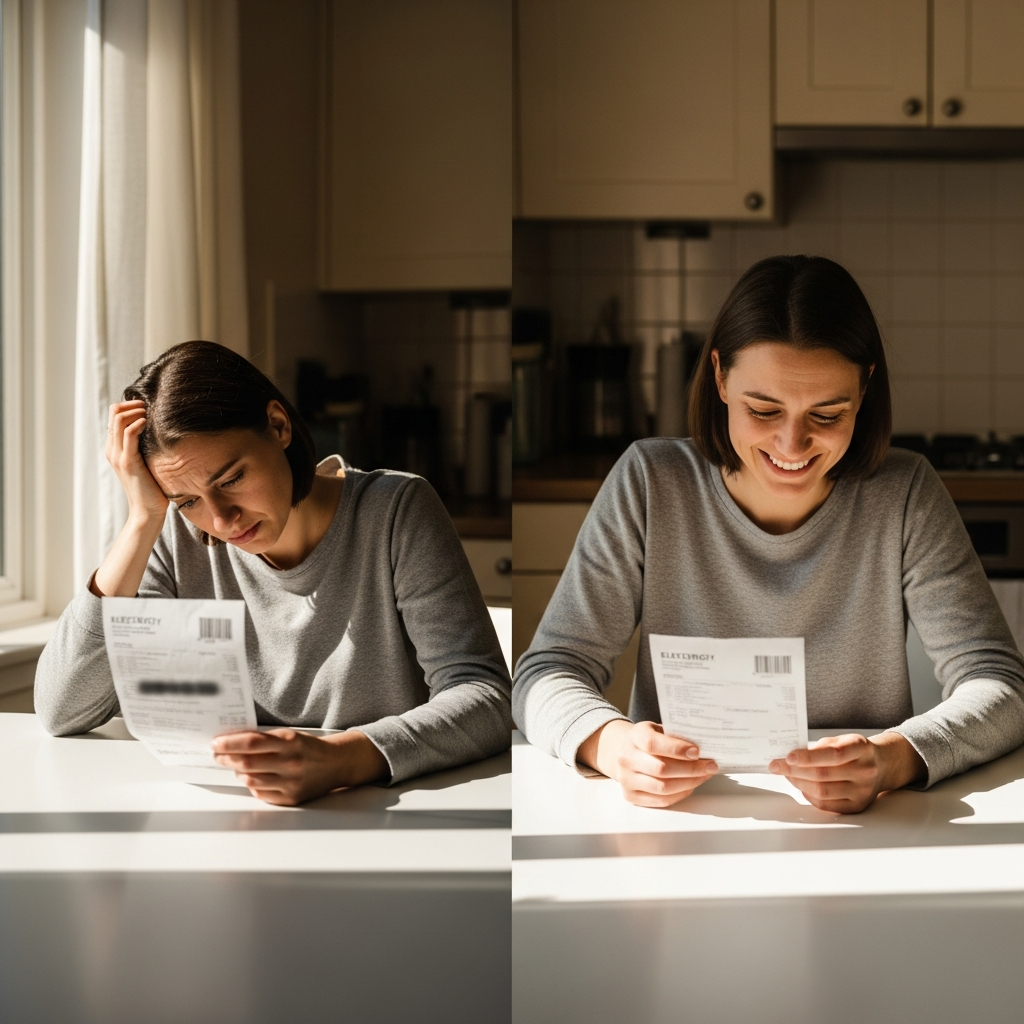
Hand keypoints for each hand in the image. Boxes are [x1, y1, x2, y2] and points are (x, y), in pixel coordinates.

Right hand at [105, 400, 167, 523]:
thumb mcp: (147, 462)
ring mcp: (118, 455)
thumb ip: (145, 448)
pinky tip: (148, 422)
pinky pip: (128, 434)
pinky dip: (138, 423)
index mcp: (114, 448)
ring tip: (149, 412)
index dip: (128, 405)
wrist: (147, 510)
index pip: (114, 415)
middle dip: (131, 404)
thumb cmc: (152, 487)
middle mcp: (112, 449)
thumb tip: (159, 432)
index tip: (146, 406)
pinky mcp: (128, 461)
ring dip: (135, 410)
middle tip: (148, 405)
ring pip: (118, 419)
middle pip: (114, 412)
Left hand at [212, 728, 389, 805]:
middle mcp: (291, 763)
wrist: (337, 764)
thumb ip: (265, 740)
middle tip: (218, 755)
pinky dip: (252, 785)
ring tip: (237, 766)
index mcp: (290, 742)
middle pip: (247, 763)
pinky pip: (261, 794)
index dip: (229, 743)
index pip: (251, 742)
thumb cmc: (309, 748)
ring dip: (238, 772)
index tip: (216, 743)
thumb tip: (233, 743)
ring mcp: (291, 783)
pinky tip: (254, 778)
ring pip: (251, 780)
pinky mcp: (291, 798)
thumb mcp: (290, 736)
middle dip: (227, 758)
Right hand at [577, 720, 717, 807]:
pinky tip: (691, 785)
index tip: (697, 751)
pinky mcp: (631, 796)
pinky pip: (661, 800)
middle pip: (661, 769)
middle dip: (691, 769)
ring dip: (689, 783)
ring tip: (704, 776)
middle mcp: (626, 759)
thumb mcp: (657, 729)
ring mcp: (627, 779)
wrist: (624, 752)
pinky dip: (681, 794)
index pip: (653, 744)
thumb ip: (675, 736)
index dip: (677, 749)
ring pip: (663, 788)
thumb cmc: (648, 740)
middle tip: (710, 766)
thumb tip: (704, 748)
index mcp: (634, 736)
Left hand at [769, 732, 925, 813]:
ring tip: (786, 774)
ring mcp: (863, 792)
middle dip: (794, 770)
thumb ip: (819, 748)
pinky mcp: (857, 806)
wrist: (882, 766)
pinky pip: (826, 805)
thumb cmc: (855, 751)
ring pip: (822, 792)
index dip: (808, 757)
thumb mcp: (841, 740)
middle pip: (823, 775)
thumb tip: (791, 758)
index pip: (833, 754)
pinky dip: (808, 795)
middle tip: (776, 765)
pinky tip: (800, 785)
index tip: (788, 756)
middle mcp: (865, 771)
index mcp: (861, 749)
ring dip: (798, 783)